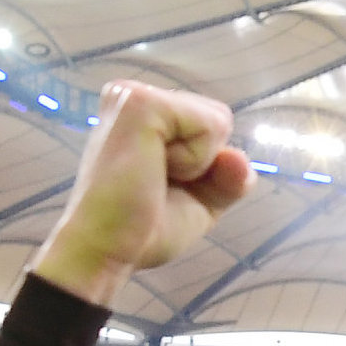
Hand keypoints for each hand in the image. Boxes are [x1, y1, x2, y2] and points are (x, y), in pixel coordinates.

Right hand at [30, 81, 254, 304]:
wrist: (106, 251)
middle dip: (205, 164)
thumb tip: (239, 157)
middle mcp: (135, 95)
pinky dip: (194, 160)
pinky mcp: (139, 103)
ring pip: (217, 121)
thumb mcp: (201, 200)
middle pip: (219, 119)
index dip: (205, 166)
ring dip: (198, 163)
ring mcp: (134, 94)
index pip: (212, 125)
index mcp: (144, 114)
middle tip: (155, 184)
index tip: (160, 186)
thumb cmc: (142, 228)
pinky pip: (210, 126)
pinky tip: (152, 169)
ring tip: (150, 176)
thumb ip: (230, 177)